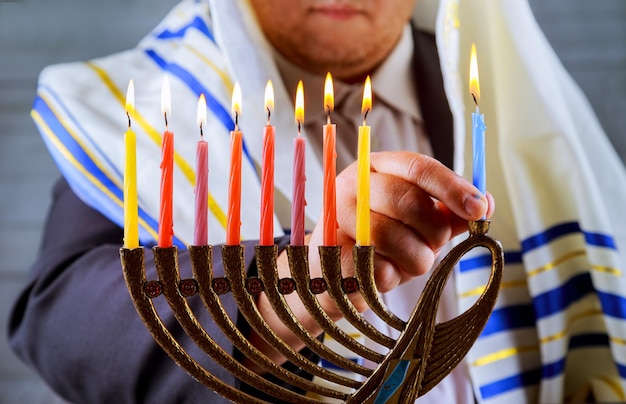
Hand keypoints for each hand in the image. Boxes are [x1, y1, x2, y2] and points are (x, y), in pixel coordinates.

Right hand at [252, 151, 493, 366]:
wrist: (334, 275)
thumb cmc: (382, 244)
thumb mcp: (419, 224)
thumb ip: (449, 213)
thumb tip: (488, 203)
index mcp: (377, 167)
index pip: (418, 167)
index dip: (452, 187)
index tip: (479, 209)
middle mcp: (353, 184)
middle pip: (407, 200)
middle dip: (434, 231)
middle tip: (436, 245)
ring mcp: (336, 217)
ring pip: (393, 237)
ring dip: (415, 259)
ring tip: (408, 262)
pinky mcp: (330, 253)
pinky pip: (377, 268)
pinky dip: (391, 278)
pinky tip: (382, 273)